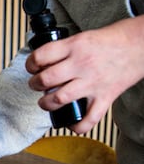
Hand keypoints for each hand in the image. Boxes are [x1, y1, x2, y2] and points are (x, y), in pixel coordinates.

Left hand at [25, 15, 143, 133]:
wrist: (141, 45)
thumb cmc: (112, 40)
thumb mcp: (82, 37)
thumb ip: (63, 50)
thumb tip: (43, 62)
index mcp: (75, 46)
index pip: (41, 56)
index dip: (30, 64)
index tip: (31, 67)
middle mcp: (82, 64)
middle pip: (46, 79)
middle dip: (34, 84)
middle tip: (35, 85)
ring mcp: (93, 82)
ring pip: (59, 99)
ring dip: (46, 103)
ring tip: (45, 102)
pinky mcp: (105, 97)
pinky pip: (88, 119)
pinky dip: (76, 126)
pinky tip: (70, 123)